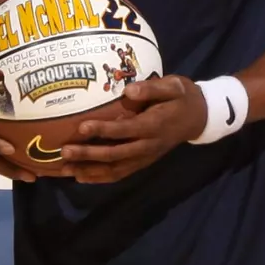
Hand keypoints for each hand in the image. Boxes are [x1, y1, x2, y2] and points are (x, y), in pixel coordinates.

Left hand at [58, 75, 208, 182]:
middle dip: (89, 155)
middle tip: (65, 151)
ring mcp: (145, 157)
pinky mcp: (142, 162)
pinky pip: (120, 174)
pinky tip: (80, 176)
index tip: (82, 127)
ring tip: (65, 169)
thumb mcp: (174, 86)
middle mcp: (148, 146)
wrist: (199, 117)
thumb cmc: (182, 97)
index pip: (126, 130)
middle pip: (116, 154)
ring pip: (115, 169)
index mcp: (154, 125)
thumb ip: (152, 88)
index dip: (104, 130)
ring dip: (89, 171)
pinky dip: (99, 178)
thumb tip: (128, 90)